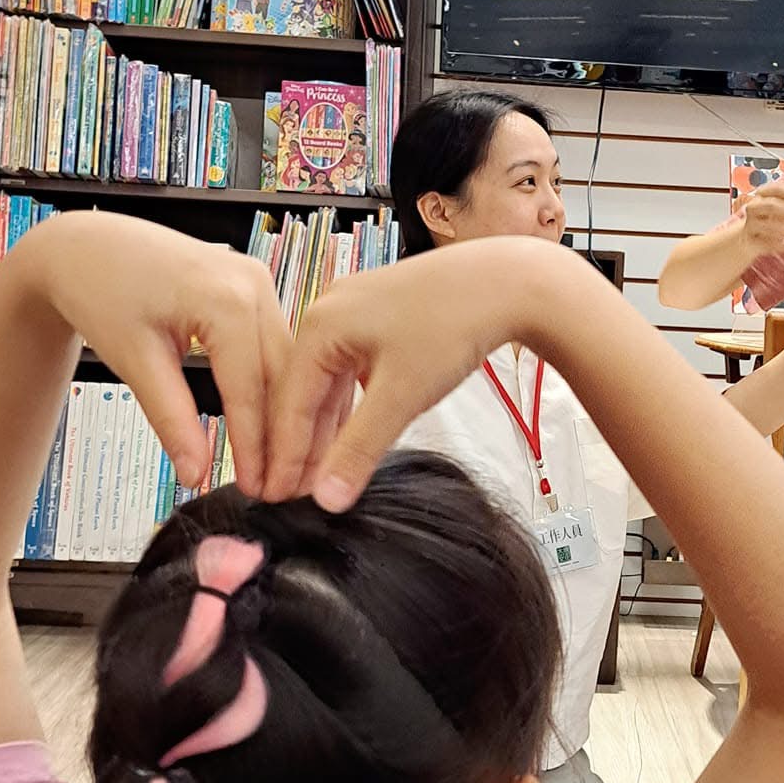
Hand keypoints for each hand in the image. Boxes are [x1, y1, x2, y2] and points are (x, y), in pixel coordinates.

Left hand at [17, 213, 292, 494]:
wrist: (85, 246)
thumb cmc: (100, 289)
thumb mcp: (134, 360)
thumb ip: (170, 418)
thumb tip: (195, 471)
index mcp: (226, 298)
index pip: (251, 388)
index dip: (256, 445)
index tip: (260, 489)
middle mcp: (254, 284)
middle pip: (282, 377)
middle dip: (284, 438)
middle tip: (283, 491)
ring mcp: (259, 282)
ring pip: (287, 364)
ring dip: (288, 416)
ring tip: (287, 468)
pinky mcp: (255, 288)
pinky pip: (278, 346)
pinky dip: (280, 388)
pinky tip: (283, 425)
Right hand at [265, 237, 563, 509]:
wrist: (509, 282)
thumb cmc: (453, 326)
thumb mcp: (402, 396)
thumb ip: (359, 449)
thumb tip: (327, 500)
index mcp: (320, 325)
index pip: (288, 403)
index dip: (283, 455)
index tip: (274, 497)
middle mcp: (328, 312)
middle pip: (303, 391)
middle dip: (300, 445)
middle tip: (291, 496)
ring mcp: (354, 312)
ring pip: (329, 382)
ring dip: (325, 429)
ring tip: (319, 476)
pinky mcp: (381, 317)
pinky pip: (351, 370)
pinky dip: (349, 406)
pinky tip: (348, 436)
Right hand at [739, 175, 783, 257]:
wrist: (745, 239)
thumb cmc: (767, 218)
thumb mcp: (780, 204)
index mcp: (761, 195)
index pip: (776, 188)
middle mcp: (753, 208)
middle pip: (772, 205)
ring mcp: (750, 225)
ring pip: (769, 225)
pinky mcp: (752, 243)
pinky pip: (767, 243)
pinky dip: (783, 244)